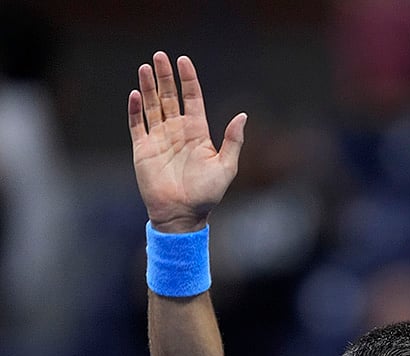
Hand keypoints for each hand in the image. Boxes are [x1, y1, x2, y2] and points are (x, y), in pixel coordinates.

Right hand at [128, 51, 246, 232]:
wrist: (182, 215)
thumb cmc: (207, 194)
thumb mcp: (226, 167)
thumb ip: (233, 141)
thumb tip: (243, 116)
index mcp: (197, 132)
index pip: (192, 98)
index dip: (188, 80)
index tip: (183, 61)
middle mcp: (177, 131)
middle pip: (169, 96)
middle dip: (165, 76)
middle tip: (160, 55)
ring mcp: (159, 138)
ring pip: (152, 106)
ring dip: (148, 86)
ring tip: (146, 67)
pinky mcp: (143, 149)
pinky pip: (137, 125)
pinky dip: (135, 109)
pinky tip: (135, 93)